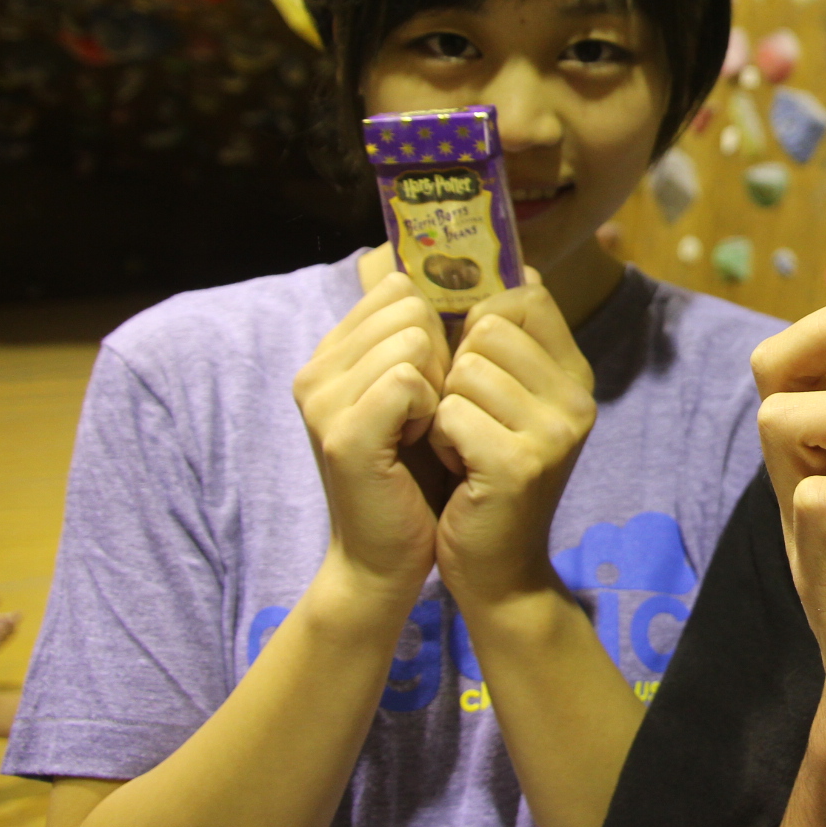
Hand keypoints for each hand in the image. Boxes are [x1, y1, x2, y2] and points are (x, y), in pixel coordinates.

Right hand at [292, 272, 450, 595]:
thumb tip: (507, 268)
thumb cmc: (421, 474)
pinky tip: (419, 443)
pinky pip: (408, 380)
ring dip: (440, 385)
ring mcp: (322, 398)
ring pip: (414, 339)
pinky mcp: (342, 433)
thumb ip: (437, 336)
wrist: (391, 557)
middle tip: (431, 411)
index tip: (437, 379)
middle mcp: (318, 367)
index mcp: (336, 351)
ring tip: (424, 429)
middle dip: (443, 354)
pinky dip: (431, 411)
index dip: (438, 327)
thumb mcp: (429, 392)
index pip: (400, 288)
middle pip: (410, 306)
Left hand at [429, 270, 597, 607]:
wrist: (497, 569)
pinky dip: (439, 440)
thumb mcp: (500, 400)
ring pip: (463, 371)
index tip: (472, 362)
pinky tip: (459, 469)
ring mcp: (556, 431)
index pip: (525, 296)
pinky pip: (451, 414)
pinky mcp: (522, 463)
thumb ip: (497, 339)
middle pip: (488, 328)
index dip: (481, 320)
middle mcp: (578, 397)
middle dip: (456, 370)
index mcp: (574, 373)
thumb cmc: (482, 475)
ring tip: (462, 447)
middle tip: (467, 419)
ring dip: (443, 409)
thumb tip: (491, 263)